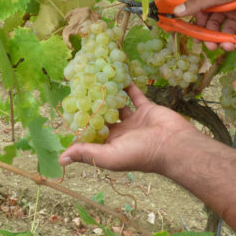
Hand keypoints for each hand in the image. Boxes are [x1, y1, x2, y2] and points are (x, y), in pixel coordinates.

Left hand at [59, 83, 196, 172]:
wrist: (174, 145)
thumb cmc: (140, 153)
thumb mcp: (109, 156)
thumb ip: (87, 153)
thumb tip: (61, 159)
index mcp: (111, 145)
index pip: (91, 133)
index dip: (81, 123)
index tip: (69, 110)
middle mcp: (121, 133)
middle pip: (103, 117)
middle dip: (93, 105)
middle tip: (80, 89)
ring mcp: (134, 120)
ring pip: (118, 104)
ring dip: (109, 94)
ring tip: (96, 80)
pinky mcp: (146, 109)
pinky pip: (134, 95)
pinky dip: (127, 86)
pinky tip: (117, 75)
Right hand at [174, 0, 235, 50]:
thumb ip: (198, 3)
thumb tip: (176, 12)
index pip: (200, 12)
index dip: (194, 24)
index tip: (190, 35)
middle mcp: (224, 6)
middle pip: (211, 25)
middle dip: (209, 36)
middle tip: (210, 45)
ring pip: (224, 32)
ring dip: (224, 41)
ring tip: (227, 46)